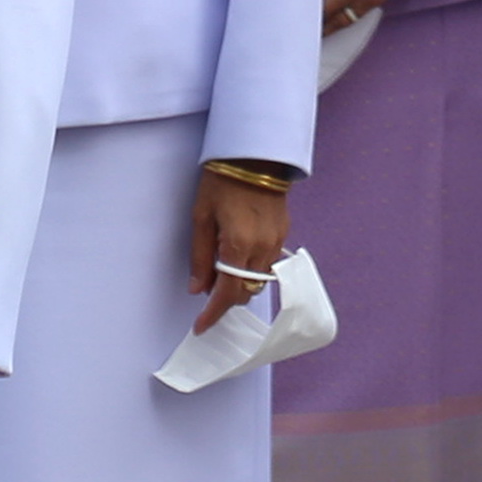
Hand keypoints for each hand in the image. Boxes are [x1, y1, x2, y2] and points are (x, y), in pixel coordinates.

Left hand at [189, 170, 291, 331]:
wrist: (255, 155)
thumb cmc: (222, 181)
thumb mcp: (201, 217)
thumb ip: (200, 256)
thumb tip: (198, 288)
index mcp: (238, 245)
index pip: (227, 294)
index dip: (213, 314)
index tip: (201, 326)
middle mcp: (262, 248)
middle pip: (246, 292)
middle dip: (226, 300)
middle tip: (207, 292)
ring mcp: (276, 241)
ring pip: (259, 281)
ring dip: (240, 285)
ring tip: (220, 271)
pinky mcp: (283, 232)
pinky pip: (268, 264)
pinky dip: (251, 269)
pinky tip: (237, 257)